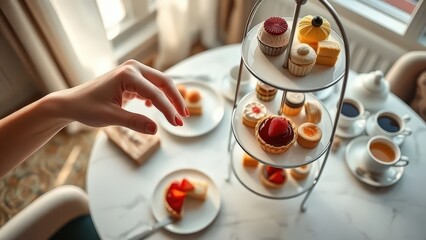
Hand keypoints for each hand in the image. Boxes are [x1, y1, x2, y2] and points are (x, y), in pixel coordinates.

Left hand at [53, 59, 188, 133]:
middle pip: (164, 82)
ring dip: (169, 99)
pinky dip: (158, 97)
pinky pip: (151, 86)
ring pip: (160, 83)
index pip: (155, 94)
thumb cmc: (87, 108)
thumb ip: (134, 122)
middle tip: (184, 118)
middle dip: (175, 100)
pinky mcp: (132, 78)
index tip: (177, 124)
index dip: (169, 110)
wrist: (71, 102)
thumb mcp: (110, 117)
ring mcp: (133, 71)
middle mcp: (133, 68)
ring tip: (176, 116)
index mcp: (127, 75)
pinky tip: (157, 109)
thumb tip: (156, 130)